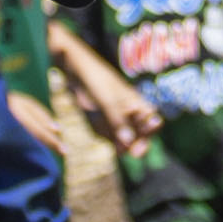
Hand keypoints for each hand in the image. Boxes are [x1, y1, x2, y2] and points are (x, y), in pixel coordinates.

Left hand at [51, 35, 161, 152]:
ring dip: (122, 146)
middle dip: (137, 143)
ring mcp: (112, 116)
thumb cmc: (94, 77)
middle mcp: (126, 110)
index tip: (141, 144)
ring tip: (117, 154)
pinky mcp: (98, 121)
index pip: (151, 119)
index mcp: (134, 101)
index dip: (150, 132)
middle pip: (139, 131)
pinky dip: (108, 142)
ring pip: (123, 136)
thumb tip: (129, 141)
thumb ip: (118, 119)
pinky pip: (107, 135)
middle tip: (131, 154)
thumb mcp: (107, 97)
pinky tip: (106, 150)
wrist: (71, 66)